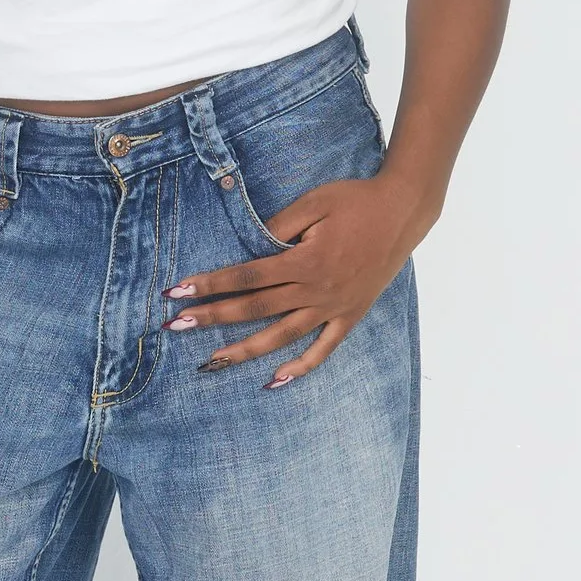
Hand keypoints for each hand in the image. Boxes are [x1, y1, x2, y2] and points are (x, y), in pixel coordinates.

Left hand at [165, 172, 432, 387]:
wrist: (403, 212)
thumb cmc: (356, 200)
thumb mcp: (314, 202)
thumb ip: (279, 224)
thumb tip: (249, 244)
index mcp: (304, 261)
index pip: (247, 277)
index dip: (211, 284)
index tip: (179, 291)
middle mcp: (316, 290)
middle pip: (255, 309)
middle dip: (213, 317)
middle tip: (177, 325)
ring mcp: (334, 307)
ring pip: (282, 336)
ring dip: (246, 349)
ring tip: (214, 361)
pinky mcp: (350, 315)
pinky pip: (324, 348)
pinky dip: (301, 366)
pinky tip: (275, 380)